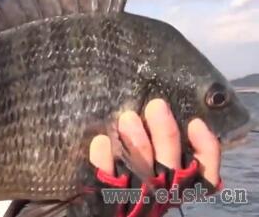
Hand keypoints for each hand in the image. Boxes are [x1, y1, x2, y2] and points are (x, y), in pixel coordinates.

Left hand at [85, 99, 221, 216]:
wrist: (102, 201)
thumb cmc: (133, 170)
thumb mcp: (156, 153)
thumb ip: (164, 140)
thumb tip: (161, 108)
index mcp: (179, 185)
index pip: (205, 173)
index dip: (205, 150)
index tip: (196, 123)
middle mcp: (162, 192)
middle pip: (171, 164)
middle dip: (166, 133)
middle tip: (156, 106)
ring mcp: (135, 195)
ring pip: (141, 168)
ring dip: (137, 141)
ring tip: (128, 118)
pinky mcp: (106, 194)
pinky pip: (106, 177)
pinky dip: (103, 158)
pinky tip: (101, 140)